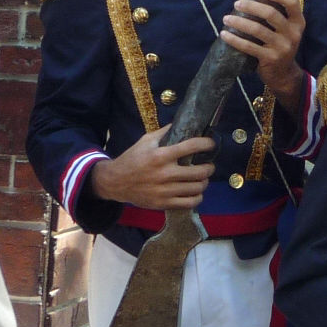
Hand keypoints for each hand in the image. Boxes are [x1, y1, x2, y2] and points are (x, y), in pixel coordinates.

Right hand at [88, 129, 216, 210]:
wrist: (115, 182)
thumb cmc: (132, 158)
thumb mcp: (145, 141)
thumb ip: (165, 132)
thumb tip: (183, 123)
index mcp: (161, 155)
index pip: (191, 147)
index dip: (206, 144)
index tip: (211, 144)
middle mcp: (165, 173)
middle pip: (199, 171)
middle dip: (209, 167)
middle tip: (209, 165)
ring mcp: (165, 190)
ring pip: (197, 188)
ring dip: (204, 182)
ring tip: (202, 178)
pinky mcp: (163, 203)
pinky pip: (189, 203)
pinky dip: (197, 197)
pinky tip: (196, 192)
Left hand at [221, 0, 306, 101]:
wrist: (283, 74)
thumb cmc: (278, 44)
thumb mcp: (282, 28)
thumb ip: (272, 9)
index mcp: (298, 22)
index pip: (292, 2)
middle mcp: (293, 34)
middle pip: (272, 14)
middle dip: (252, 6)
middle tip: (237, 3)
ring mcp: (283, 47)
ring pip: (258, 30)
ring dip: (239, 22)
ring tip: (226, 18)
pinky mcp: (271, 59)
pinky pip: (249, 46)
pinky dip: (235, 39)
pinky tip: (224, 34)